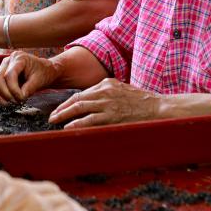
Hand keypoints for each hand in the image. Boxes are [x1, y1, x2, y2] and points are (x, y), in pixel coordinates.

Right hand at [0, 51, 60, 104]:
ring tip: (7, 103)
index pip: (9, 75)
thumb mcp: (40, 80)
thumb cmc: (43, 73)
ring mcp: (1, 67)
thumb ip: (29, 88)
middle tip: (15, 102)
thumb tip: (19, 97)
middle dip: (5, 94)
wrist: (43, 70)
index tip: (21, 99)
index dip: (14, 90)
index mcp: (19, 58)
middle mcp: (7, 61)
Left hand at [47, 78, 161, 128]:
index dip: (68, 102)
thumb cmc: (141, 102)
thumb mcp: (122, 90)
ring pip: (79, 108)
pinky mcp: (112, 115)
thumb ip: (107, 94)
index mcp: (106, 83)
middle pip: (77, 99)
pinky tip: (68, 127)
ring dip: (64, 115)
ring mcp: (108, 102)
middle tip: (52, 116)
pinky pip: (89, 119)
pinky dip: (77, 123)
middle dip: (62, 108)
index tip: (60, 109)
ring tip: (55, 121)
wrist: (158, 107)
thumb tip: (91, 104)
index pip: (82, 93)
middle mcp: (105, 90)